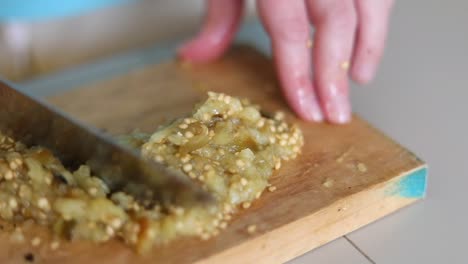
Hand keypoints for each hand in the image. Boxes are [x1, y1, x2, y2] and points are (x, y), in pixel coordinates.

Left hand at [178, 0, 393, 123]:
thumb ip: (218, 14)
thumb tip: (195, 57)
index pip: (291, 30)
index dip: (300, 74)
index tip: (308, 108)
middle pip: (335, 21)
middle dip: (337, 73)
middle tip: (337, 111)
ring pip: (370, 2)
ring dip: (369, 45)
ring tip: (360, 79)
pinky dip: (379, 14)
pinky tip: (370, 36)